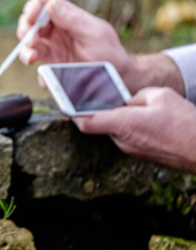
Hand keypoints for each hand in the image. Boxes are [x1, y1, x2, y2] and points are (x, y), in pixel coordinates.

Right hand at [17, 0, 132, 85]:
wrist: (117, 78)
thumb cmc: (110, 52)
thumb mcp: (94, 32)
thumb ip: (72, 19)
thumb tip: (50, 5)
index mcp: (67, 17)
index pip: (44, 3)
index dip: (33, 7)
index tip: (30, 17)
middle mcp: (57, 31)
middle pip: (30, 23)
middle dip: (24, 30)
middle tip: (28, 40)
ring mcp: (53, 48)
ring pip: (29, 45)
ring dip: (25, 51)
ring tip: (30, 57)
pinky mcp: (52, 67)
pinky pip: (38, 69)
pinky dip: (39, 73)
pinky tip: (46, 76)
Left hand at [74, 87, 195, 171]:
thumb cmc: (185, 123)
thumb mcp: (160, 96)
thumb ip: (136, 96)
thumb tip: (126, 101)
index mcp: (123, 124)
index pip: (86, 122)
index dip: (73, 112)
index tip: (65, 102)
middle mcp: (122, 141)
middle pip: (100, 124)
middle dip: (101, 110)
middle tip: (103, 95)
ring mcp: (131, 150)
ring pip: (115, 130)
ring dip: (119, 118)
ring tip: (136, 107)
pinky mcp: (140, 155)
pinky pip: (127, 137)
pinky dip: (130, 127)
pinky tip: (146, 119)